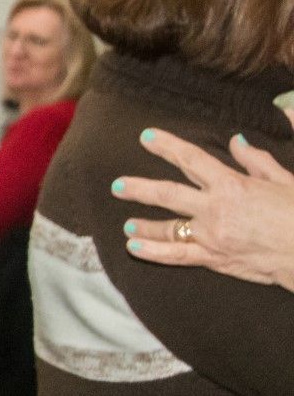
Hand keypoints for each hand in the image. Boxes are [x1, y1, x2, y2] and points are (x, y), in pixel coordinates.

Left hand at [116, 125, 293, 290]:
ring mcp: (211, 235)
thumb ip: (257, 160)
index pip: (191, 159)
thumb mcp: (284, 180)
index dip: (166, 146)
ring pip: (167, 227)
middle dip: (139, 188)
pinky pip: (176, 255)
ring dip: (144, 224)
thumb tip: (237, 141)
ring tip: (127, 223)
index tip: (146, 137)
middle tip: (117, 185)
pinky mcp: (214, 258)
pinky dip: (152, 252)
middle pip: (167, 194)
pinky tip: (134, 247)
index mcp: (232, 184)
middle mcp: (215, 209)